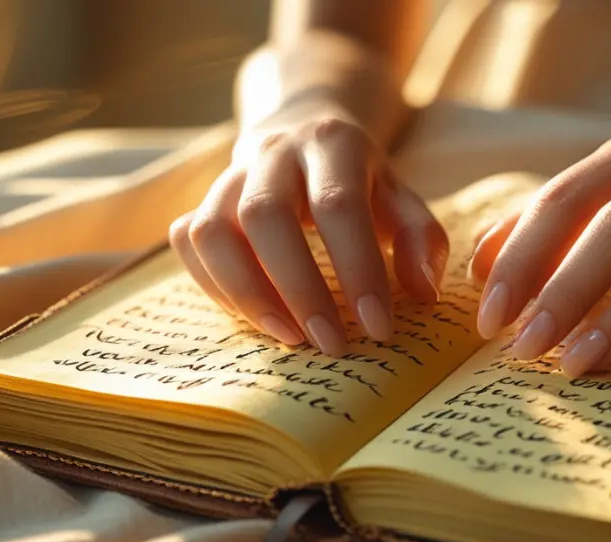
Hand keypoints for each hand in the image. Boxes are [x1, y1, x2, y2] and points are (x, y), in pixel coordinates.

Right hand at [169, 106, 446, 355]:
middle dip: (298, 288)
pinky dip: (215, 286)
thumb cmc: (361, 180)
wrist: (302, 127)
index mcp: (333, 143)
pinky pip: (188, 243)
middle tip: (330, 344)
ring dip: (247, 293)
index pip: (338, 206)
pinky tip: (255, 316)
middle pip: (264, 215)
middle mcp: (273, 153)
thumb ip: (419, 241)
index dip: (358, 268)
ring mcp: (228, 176)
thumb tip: (422, 294)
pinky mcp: (200, 201)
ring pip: (212, 230)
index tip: (377, 327)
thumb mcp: (402, 198)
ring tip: (289, 338)